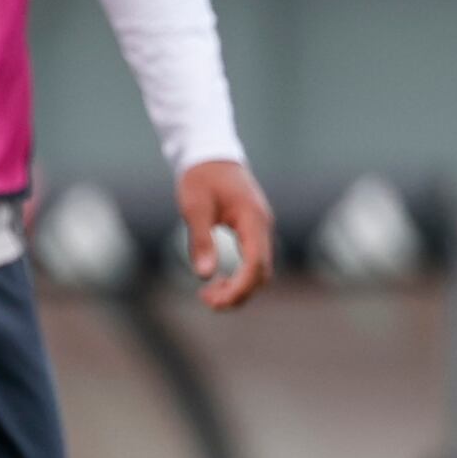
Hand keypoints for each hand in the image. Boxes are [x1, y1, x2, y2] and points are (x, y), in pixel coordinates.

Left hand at [178, 157, 273, 309]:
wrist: (210, 155)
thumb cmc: (200, 178)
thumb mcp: (194, 208)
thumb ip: (200, 240)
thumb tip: (204, 275)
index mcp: (253, 220)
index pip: (255, 265)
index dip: (239, 288)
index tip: (214, 301)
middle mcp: (263, 227)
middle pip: (261, 273)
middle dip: (238, 293)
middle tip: (207, 302)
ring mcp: (260, 229)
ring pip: (259, 270)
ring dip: (238, 288)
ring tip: (208, 296)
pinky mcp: (253, 231)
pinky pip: (253, 261)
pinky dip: (239, 277)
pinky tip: (217, 281)